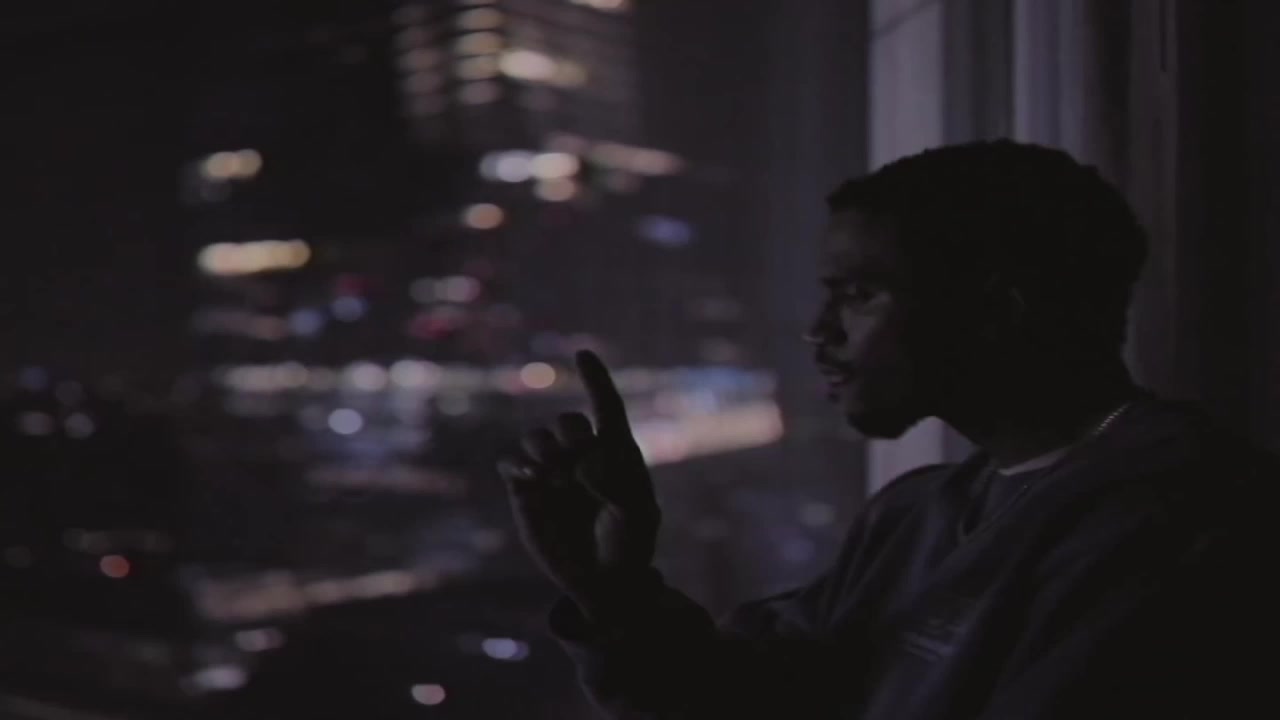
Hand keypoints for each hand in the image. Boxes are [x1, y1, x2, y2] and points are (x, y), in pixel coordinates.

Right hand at [499, 350, 659, 615]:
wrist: (603, 582)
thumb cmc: (630, 545)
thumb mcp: (637, 517)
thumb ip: (617, 486)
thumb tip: (582, 464)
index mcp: (616, 451)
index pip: (605, 406)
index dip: (595, 379)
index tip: (583, 354)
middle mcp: (581, 455)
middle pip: (567, 421)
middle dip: (571, 434)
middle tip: (576, 466)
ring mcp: (551, 471)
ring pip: (536, 437)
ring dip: (543, 450)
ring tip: (555, 477)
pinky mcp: (526, 492)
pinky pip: (511, 463)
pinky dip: (518, 466)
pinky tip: (532, 480)